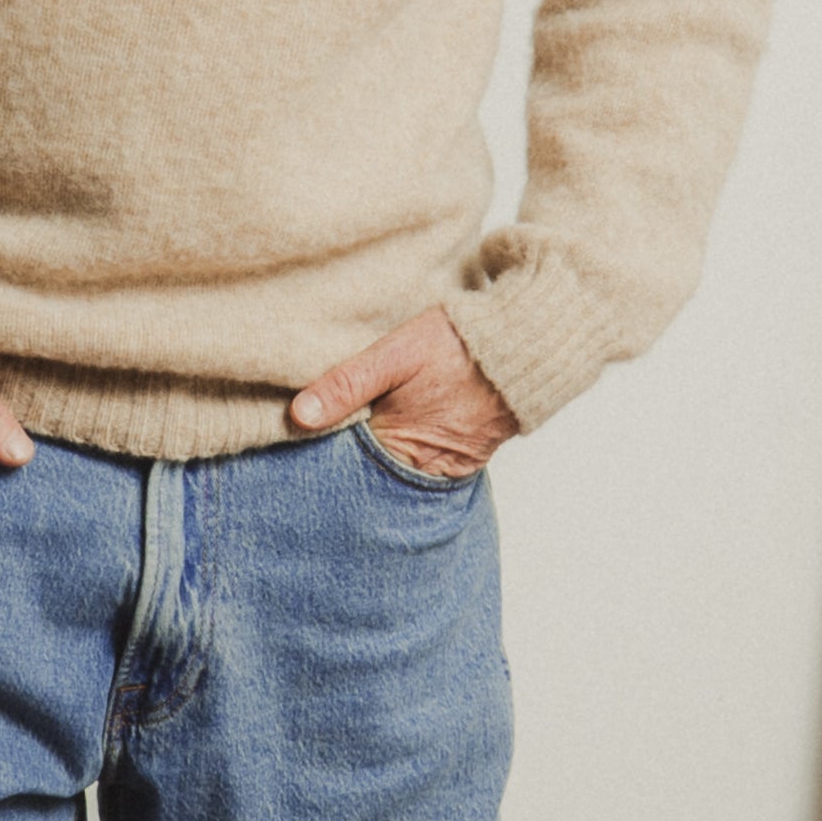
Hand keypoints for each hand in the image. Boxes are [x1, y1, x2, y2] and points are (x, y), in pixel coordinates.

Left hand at [287, 306, 519, 479]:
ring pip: (390, 471)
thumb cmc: (459, 345)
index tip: (296, 437)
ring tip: (348, 432)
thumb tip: (299, 416)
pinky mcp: (459, 461)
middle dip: (343, 459)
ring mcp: (443, 469)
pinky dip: (398, 452)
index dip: (320, 452)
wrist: (525, 346)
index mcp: (401, 450)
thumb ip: (347, 384)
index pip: (344, 467)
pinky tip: (386, 430)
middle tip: (311, 438)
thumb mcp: (395, 355)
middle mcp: (422, 471)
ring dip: (370, 455)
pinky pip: (416, 464)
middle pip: (367, 475)